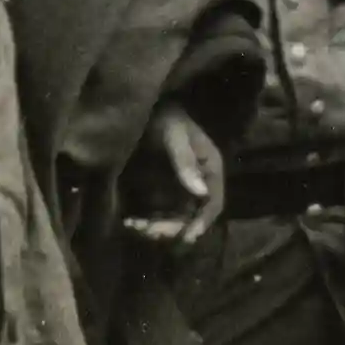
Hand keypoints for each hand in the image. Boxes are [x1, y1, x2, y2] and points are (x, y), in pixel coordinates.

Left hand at [123, 104, 225, 247]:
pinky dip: (148, 220)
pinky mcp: (164, 190)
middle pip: (193, 215)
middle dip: (173, 227)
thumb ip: (185, 162)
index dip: (203, 222)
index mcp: (211, 169)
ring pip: (176, 218)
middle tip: (151, 232)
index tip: (188, 237)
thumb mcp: (175, 134)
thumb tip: (200, 193)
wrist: (148, 108)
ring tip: (135, 226)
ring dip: (158, 227)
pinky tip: (130, 221)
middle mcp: (200, 182)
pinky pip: (161, 212)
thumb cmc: (166, 116)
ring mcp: (182, 188)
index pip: (214, 202)